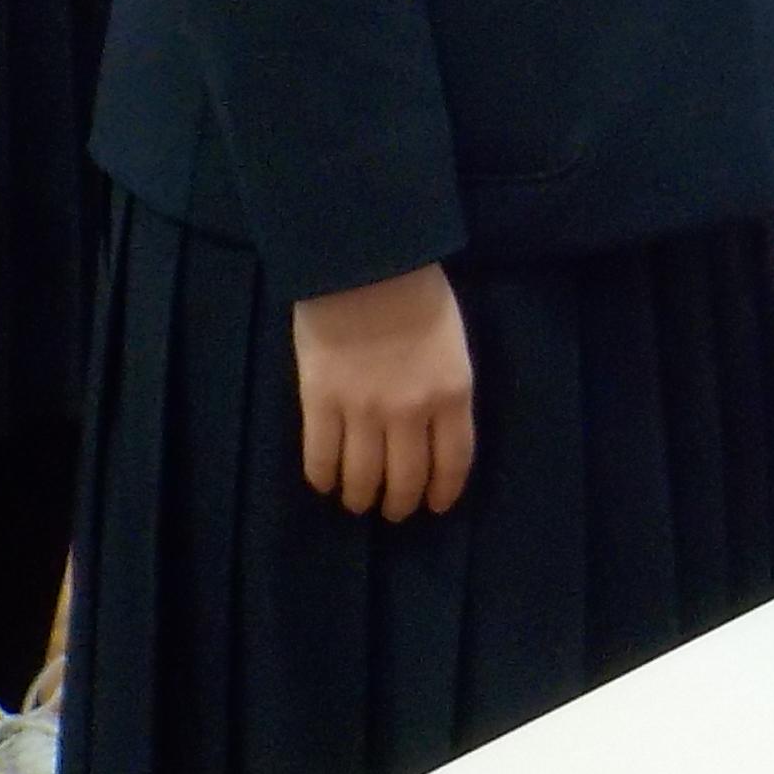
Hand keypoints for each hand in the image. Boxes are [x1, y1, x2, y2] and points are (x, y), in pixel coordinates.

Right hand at [292, 264, 475, 522]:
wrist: (365, 262)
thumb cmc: (416, 291)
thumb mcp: (450, 342)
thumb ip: (444, 388)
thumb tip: (432, 427)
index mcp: (452, 392)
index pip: (453, 461)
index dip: (443, 491)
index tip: (436, 506)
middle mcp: (410, 411)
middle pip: (406, 479)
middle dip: (400, 504)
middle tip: (394, 512)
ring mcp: (363, 410)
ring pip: (362, 477)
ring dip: (360, 497)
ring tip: (358, 501)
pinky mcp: (320, 403)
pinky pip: (320, 457)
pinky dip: (322, 477)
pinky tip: (325, 481)